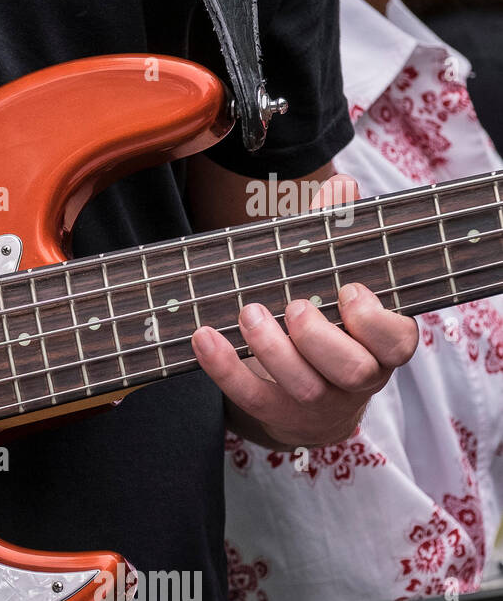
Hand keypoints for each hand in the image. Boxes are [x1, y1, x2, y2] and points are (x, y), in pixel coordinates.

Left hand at [191, 174, 418, 448]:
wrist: (311, 399)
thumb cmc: (329, 323)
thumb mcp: (335, 280)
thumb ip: (336, 234)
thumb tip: (341, 185)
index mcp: (383, 346)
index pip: (396, 340)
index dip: (374, 320)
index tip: (346, 290)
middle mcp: (358, 378)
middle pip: (351, 369)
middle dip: (320, 337)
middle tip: (294, 306)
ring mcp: (318, 402)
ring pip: (303, 386)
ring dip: (272, 349)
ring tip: (249, 312)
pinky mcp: (277, 414)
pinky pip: (251, 396)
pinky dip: (224, 367)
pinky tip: (203, 336)